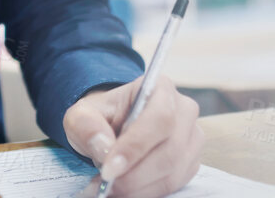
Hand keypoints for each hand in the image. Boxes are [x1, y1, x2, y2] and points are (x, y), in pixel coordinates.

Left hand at [63, 77, 201, 197]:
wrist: (113, 126)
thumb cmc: (102, 117)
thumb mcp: (82, 114)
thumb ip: (87, 126)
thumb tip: (104, 148)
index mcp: (161, 88)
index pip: (159, 118)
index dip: (136, 147)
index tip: (109, 170)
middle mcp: (184, 111)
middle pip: (170, 150)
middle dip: (134, 175)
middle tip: (105, 185)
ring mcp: (192, 138)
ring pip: (173, 172)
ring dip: (138, 188)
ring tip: (110, 189)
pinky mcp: (191, 162)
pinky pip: (174, 185)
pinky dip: (147, 193)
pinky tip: (125, 191)